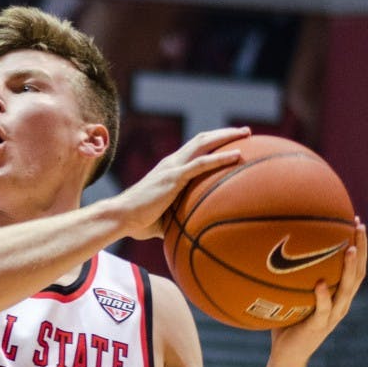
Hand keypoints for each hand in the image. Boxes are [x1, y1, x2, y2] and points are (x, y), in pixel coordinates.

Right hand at [117, 127, 250, 239]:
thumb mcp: (164, 219)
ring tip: (246, 134)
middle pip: (202, 139)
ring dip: (226, 137)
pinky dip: (220, 158)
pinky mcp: (173, 177)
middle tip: (246, 132)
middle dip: (225, 133)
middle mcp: (171, 163)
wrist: (120, 217)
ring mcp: (172, 168)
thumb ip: (178, 220)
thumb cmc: (138, 222)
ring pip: (203, 144)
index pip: (194, 149)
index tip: (231, 142)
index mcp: (169, 169)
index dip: (212, 143)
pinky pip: (201, 164)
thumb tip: (191, 235)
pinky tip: (237, 155)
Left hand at [269, 218, 367, 366]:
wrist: (286, 357)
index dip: (359, 245)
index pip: (354, 267)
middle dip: (361, 249)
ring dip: (349, 269)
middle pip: (358, 273)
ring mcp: (332, 316)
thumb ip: (287, 277)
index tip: (357, 221)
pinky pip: (323, 310)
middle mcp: (340, 304)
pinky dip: (323, 297)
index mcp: (337, 296)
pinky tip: (320, 284)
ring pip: (347, 290)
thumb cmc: (285, 323)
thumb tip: (267, 248)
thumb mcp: (289, 296)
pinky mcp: (318, 328)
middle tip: (359, 226)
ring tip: (350, 249)